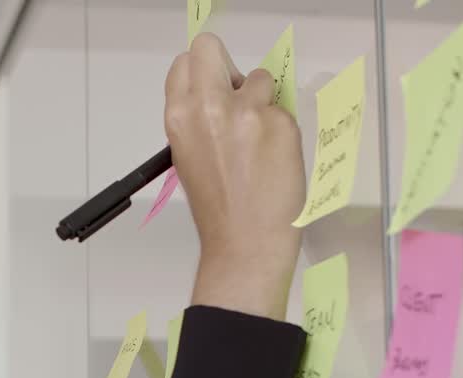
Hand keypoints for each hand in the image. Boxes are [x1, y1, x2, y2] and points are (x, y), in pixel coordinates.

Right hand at [164, 33, 305, 319]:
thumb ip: (198, 118)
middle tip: (238, 97)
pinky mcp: (280, 124)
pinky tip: (273, 158)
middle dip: (227, 68)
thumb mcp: (188, 156)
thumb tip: (224, 90)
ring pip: (259, 77)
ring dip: (262, 100)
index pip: (186, 62)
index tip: (214, 89)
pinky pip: (283, 109)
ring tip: (258, 139)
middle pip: (212, 48)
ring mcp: (247, 113)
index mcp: (178, 117)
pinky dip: (281, 129)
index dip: (203, 74)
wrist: (244, 244)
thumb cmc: (218, 208)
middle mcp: (208, 107)